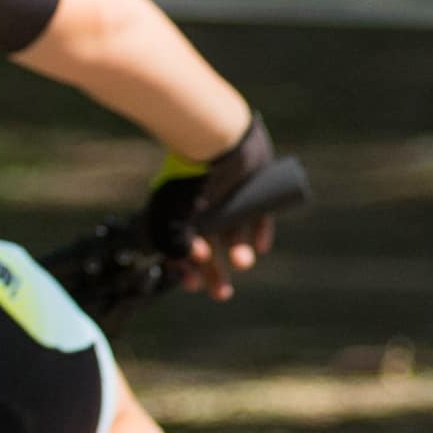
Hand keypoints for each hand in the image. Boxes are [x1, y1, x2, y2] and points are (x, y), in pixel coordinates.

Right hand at [148, 120, 296, 302]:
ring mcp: (229, 194)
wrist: (212, 138)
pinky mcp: (253, 184)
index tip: (191, 285)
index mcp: (180, 210)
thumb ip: (172, 242)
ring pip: (235, 231)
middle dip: (214, 271)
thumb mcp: (171, 215)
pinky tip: (261, 246)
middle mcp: (204, 203)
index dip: (186, 268)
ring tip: (243, 262)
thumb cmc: (188, 178)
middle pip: (210, 244)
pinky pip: (259, 213)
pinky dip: (260, 231)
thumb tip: (185, 261)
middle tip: (221, 294)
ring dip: (239, 252)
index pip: (182, 246)